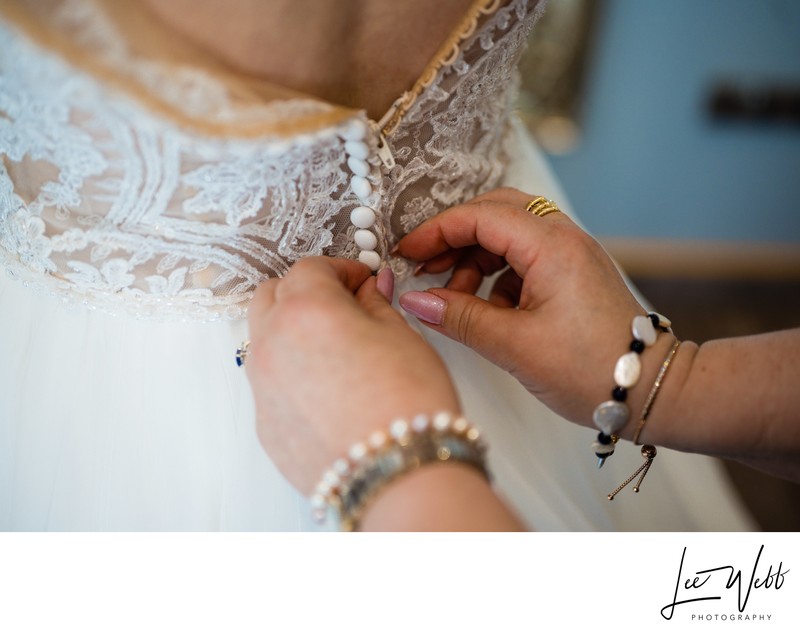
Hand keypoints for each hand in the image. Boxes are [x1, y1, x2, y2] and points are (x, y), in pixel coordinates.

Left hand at [245, 257, 459, 493]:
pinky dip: (291, 374)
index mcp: (306, 310)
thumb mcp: (402, 336)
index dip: (341, 270)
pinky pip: (269, 384)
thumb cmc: (408, 405)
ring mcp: (262, 387)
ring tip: (334, 348)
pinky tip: (328, 391)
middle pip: (273, 296)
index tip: (361, 282)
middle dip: (305, 292)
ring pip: (264, 339)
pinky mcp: (265, 425)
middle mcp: (272, 344)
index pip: (311, 268)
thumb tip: (369, 289)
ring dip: (291, 331)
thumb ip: (376, 304)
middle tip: (343, 306)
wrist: (399, 475)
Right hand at [395, 187, 655, 429]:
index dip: (436, 231)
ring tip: (455, 300)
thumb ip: (460, 318)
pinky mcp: (572, 273)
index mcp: (552, 246)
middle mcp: (564, 238)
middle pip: (494, 212)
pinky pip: (524, 257)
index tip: (406, 254)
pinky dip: (496, 276)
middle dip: (454, 237)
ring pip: (508, 234)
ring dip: (474, 259)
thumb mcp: (514, 346)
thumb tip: (414, 300)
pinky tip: (487, 310)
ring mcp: (570, 253)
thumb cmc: (591, 369)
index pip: (480, 216)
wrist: (649, 389)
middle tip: (425, 267)